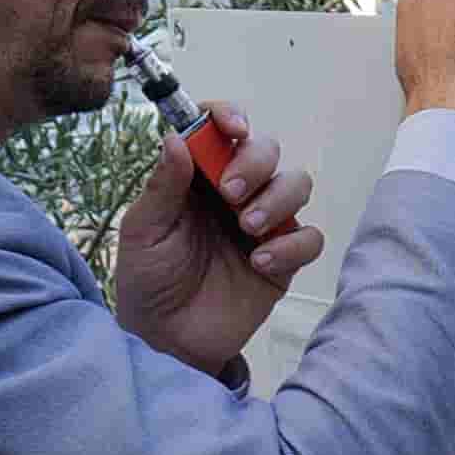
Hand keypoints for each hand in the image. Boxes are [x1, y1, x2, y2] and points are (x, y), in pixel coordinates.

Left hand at [116, 107, 321, 372]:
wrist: (167, 338)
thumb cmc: (148, 278)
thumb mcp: (143, 229)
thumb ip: (163, 185)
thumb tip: (176, 138)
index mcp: (197, 177)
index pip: (220, 131)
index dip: (229, 116)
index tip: (232, 127)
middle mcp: (235, 193)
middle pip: (266, 151)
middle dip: (255, 163)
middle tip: (230, 194)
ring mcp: (263, 224)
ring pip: (297, 184)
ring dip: (277, 198)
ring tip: (248, 228)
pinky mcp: (284, 260)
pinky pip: (310, 238)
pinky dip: (292, 245)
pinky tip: (260, 263)